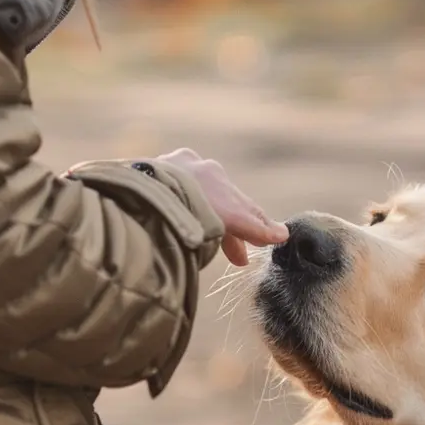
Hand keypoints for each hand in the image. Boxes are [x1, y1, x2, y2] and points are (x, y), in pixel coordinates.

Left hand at [149, 148, 287, 266]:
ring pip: (188, 200)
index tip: (250, 250)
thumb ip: (257, 227)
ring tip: (203, 245)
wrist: (152, 197)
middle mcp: (188, 166)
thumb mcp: (234, 219)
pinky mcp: (140, 182)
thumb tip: (284, 234)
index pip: (235, 202)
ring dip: (201, 221)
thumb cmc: (198, 205)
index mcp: (212, 171)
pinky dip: (174, 215)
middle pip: (212, 202)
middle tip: (233, 257)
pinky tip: (173, 227)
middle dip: (225, 229)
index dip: (248, 228)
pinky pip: (164, 201)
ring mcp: (162, 172)